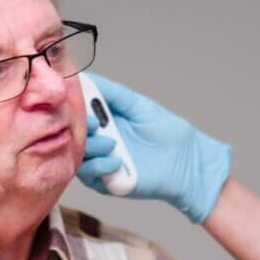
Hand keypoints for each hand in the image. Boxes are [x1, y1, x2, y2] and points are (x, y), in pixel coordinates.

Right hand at [77, 73, 231, 223]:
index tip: (75, 100)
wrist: (187, 163)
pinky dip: (99, 167)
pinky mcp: (106, 182)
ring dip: (90, 147)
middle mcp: (97, 139)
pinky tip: (117, 162)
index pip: (76, 111)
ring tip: (112, 143)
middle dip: (79, 127)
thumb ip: (113, 93)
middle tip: (95, 124)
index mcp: (103, 119)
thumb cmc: (168, 133)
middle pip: (71, 133)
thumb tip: (85, 77)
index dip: (73, 105)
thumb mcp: (138, 105)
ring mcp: (100, 161)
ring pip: (76, 154)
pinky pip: (89, 175)